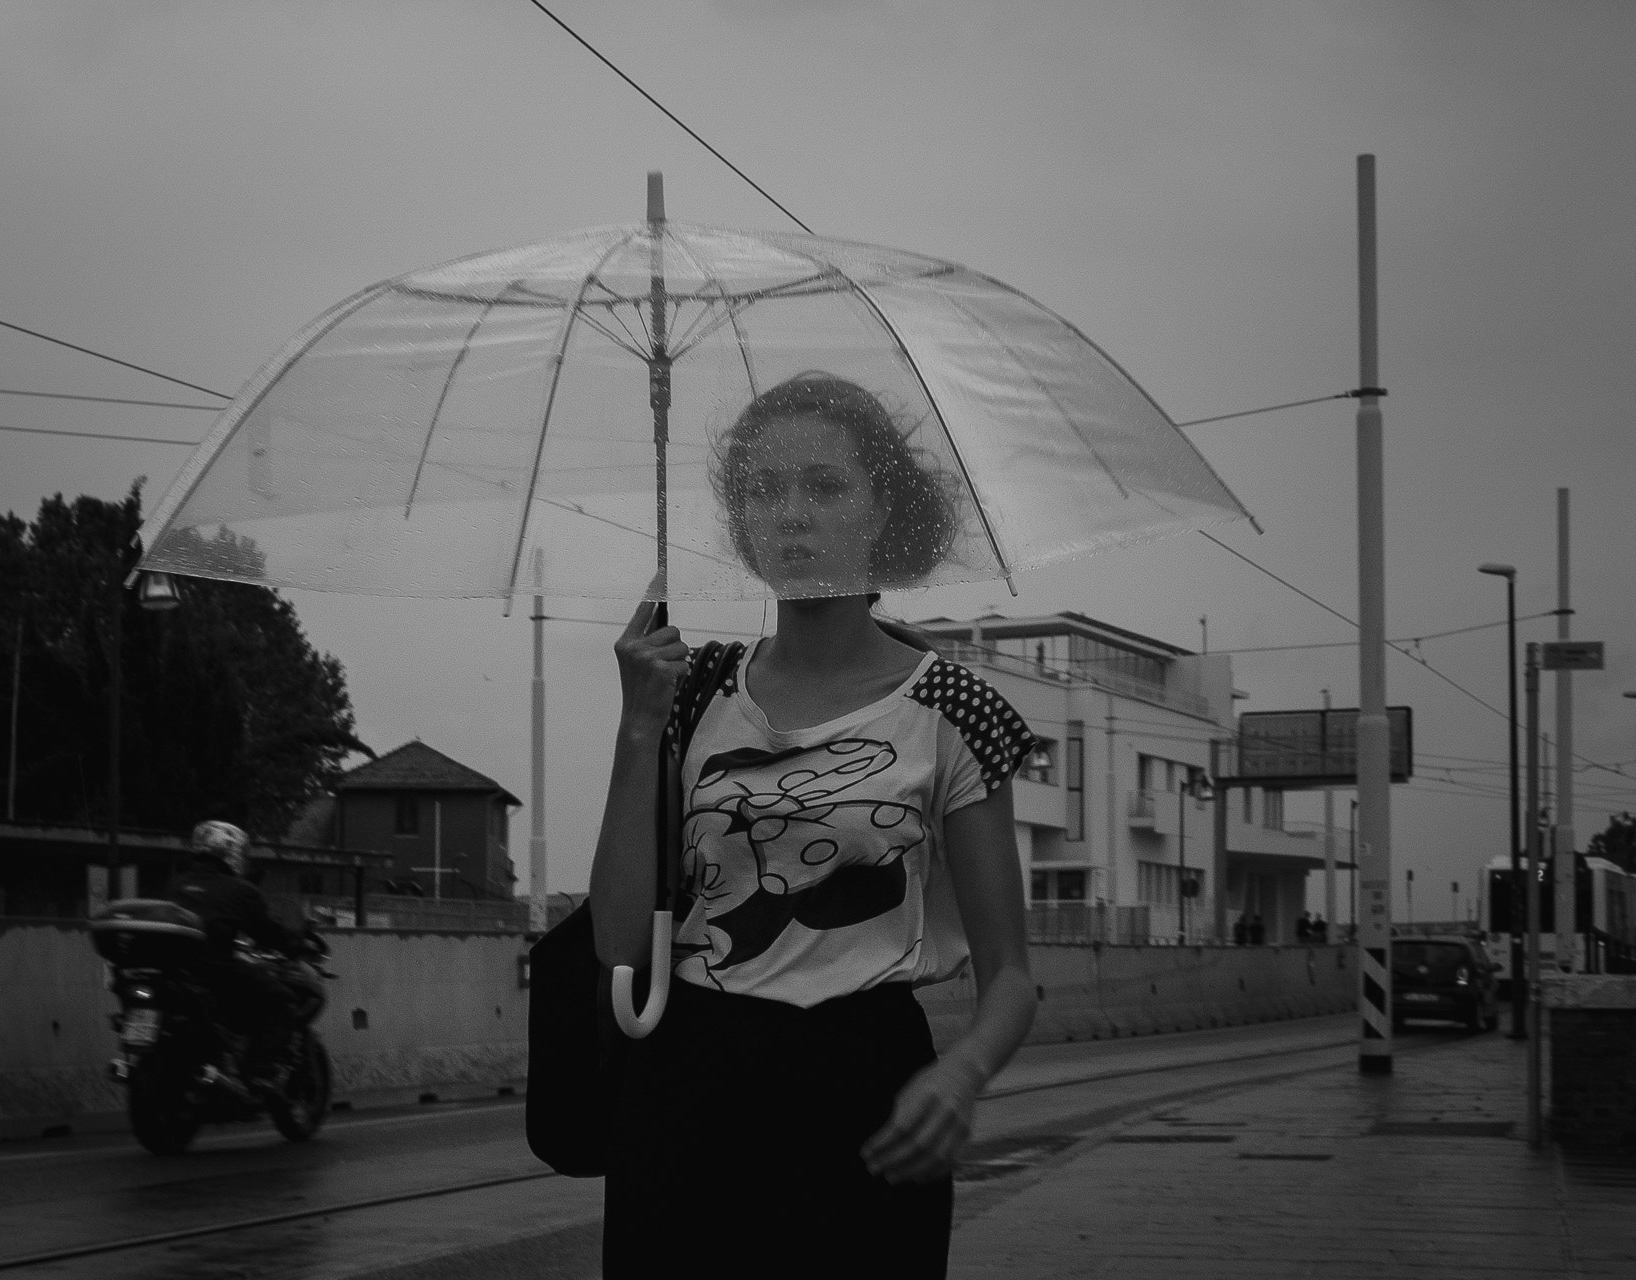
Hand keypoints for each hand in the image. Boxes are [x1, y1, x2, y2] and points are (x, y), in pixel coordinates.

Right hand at [613, 600, 689, 733]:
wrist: (639, 719)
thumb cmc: (643, 691)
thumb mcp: (638, 663)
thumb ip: (648, 643)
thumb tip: (669, 628)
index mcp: (626, 642)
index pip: (643, 610)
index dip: (654, 590)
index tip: (662, 571)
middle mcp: (633, 646)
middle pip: (672, 630)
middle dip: (674, 648)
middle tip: (663, 667)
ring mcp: (646, 657)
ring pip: (681, 646)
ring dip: (679, 662)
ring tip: (665, 677)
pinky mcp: (660, 668)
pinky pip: (684, 662)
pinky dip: (681, 674)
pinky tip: (668, 685)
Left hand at [859, 1057, 983, 1184]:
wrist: (963, 1074)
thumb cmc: (930, 1082)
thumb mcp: (910, 1090)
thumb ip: (899, 1115)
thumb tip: (882, 1145)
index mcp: (927, 1094)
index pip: (902, 1125)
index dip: (882, 1143)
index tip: (867, 1152)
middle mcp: (945, 1111)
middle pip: (918, 1145)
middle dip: (893, 1161)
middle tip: (874, 1169)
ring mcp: (958, 1125)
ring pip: (934, 1157)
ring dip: (910, 1171)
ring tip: (891, 1177)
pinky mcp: (965, 1136)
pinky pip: (948, 1162)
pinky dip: (931, 1173)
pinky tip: (915, 1177)